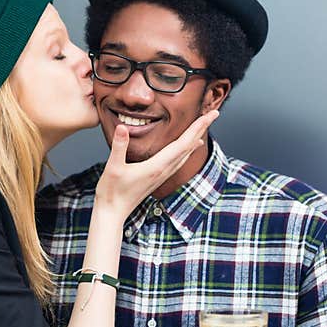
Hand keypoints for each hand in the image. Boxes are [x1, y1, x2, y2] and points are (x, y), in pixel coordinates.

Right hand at [95, 109, 218, 217]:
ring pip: (186, 154)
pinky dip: (187, 150)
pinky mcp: (158, 177)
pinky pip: (179, 160)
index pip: (183, 143)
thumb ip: (119, 146)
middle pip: (189, 146)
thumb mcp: (113, 167)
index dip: (197, 127)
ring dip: (196, 137)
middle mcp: (164, 170)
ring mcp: (162, 175)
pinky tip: (189, 148)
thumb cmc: (112, 192)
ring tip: (204, 126)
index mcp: (157, 166)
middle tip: (215, 113)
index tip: (210, 115)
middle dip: (202, 128)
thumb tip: (122, 128)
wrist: (113, 212)